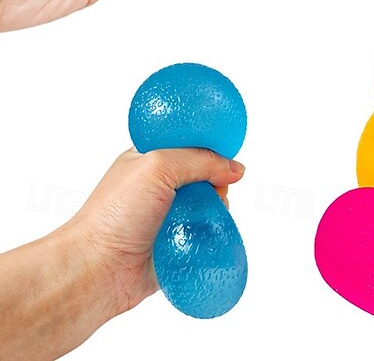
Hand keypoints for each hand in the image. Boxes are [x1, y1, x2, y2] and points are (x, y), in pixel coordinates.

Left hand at [70, 147, 245, 313]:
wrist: (97, 269)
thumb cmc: (116, 212)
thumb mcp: (158, 166)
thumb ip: (200, 160)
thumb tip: (236, 169)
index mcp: (149, 158)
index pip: (189, 143)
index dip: (210, 148)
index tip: (224, 157)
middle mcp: (159, 184)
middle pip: (205, 174)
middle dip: (216, 181)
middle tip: (214, 189)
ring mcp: (168, 214)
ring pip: (210, 204)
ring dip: (215, 208)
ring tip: (207, 214)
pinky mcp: (177, 241)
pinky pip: (207, 232)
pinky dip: (212, 231)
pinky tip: (208, 232)